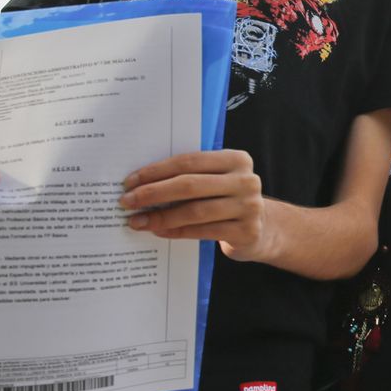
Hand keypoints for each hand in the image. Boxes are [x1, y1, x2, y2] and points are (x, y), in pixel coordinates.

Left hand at [119, 150, 267, 260]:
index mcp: (236, 159)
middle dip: (153, 193)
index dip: (156, 171)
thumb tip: (141, 182)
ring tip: (137, 221)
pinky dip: (176, 231)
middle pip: (190, 185)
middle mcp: (246, 180)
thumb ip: (190, 176)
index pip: (189, 161)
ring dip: (161, 217)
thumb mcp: (216, 181)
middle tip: (127, 201)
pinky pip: (202, 231)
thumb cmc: (227, 200)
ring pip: (194, 211)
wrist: (262, 228)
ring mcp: (249, 207)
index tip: (129, 181)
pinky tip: (158, 231)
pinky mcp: (246, 231)